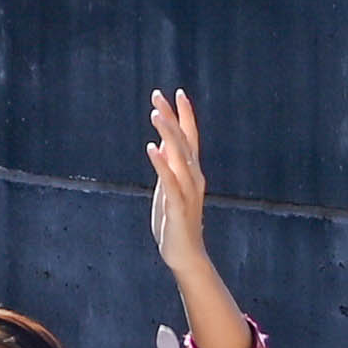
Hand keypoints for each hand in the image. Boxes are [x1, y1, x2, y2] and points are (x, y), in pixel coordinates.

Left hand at [143, 82, 210, 272]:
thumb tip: (163, 144)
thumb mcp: (169, 189)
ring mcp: (187, 192)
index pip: (190, 138)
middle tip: (158, 96)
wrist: (186, 255)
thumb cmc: (175, 222)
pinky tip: (153, 149)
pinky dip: (162, 164)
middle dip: (171, 117)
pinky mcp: (178, 206)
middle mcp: (193, 177)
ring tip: (156, 115)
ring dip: (168, 134)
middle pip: (184, 141)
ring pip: (179, 157)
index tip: (178, 92)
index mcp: (191, 172)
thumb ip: (168, 167)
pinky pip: (170, 182)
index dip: (185, 115)